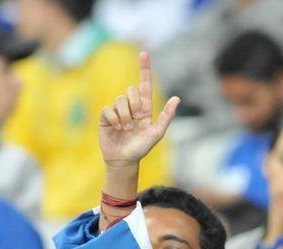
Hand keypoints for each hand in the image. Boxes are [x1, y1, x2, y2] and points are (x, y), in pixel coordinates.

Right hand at [99, 52, 178, 167]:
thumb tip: (177, 98)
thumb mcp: (157, 133)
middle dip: (134, 104)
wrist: (124, 160)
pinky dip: (114, 119)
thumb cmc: (141, 148)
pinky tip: (117, 128)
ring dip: (125, 116)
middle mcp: (131, 106)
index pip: (144, 84)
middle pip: (131, 90)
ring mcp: (118, 110)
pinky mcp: (106, 116)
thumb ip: (166, 116)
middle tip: (136, 121)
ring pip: (120, 100)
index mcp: (144, 108)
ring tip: (126, 129)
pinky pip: (109, 109)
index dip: (144, 69)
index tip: (144, 54)